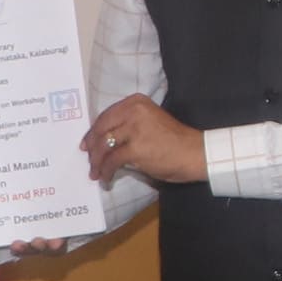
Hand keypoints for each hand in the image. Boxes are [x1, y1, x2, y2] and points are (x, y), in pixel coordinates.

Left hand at [81, 95, 205, 186]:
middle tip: (89, 161)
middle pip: (101, 129)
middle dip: (92, 148)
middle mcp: (133, 111)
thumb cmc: (175, 141)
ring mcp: (134, 129)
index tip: (87, 143)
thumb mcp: (150, 122)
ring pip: (103, 145)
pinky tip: (106, 178)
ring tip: (96, 173)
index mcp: (136, 102)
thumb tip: (105, 141)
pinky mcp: (135, 148)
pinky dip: (106, 171)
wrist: (195, 153)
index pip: (106, 116)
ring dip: (96, 162)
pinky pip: (112, 160)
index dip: (93, 132)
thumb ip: (129, 125)